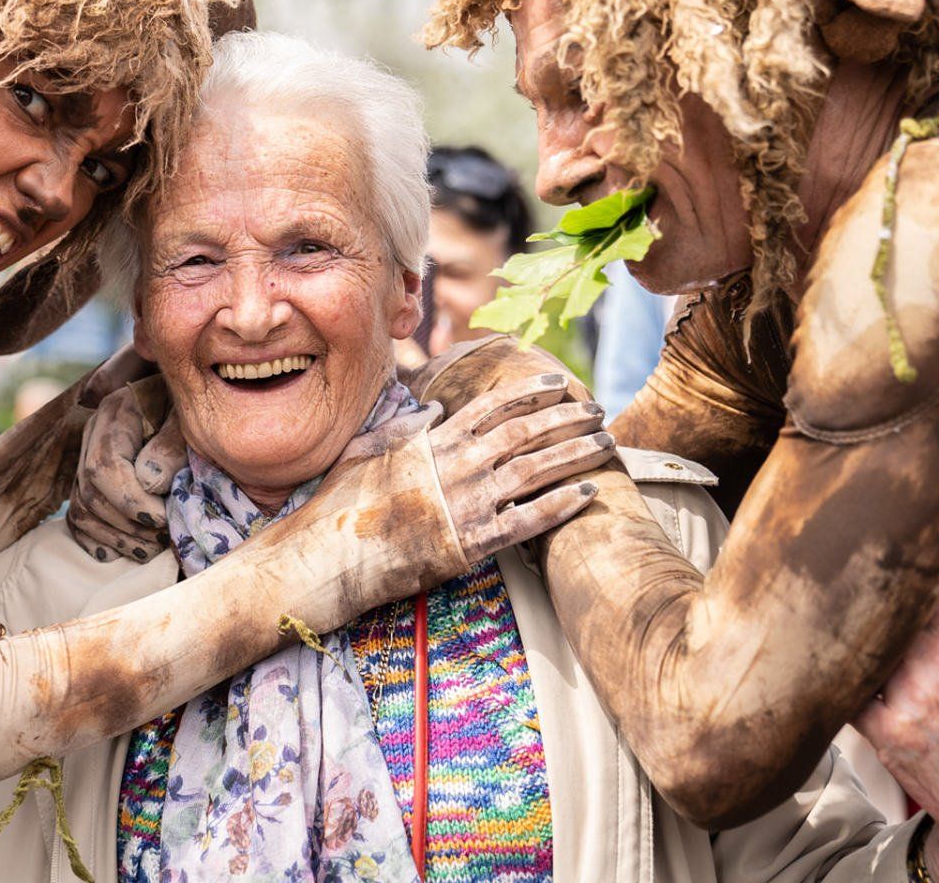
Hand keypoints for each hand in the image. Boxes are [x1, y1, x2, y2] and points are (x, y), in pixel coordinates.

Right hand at [67, 372, 180, 561]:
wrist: (193, 398)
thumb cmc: (197, 408)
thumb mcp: (191, 421)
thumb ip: (172, 447)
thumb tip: (149, 483)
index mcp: (115, 412)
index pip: (104, 466)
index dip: (130, 501)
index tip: (164, 518)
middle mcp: (94, 434)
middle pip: (90, 492)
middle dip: (127, 525)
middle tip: (164, 538)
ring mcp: (88, 456)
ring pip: (82, 509)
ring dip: (116, 538)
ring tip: (152, 549)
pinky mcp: (91, 478)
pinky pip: (78, 517)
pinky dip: (97, 540)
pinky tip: (121, 551)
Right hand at [348, 371, 613, 559]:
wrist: (333, 556)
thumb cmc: (342, 505)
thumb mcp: (364, 450)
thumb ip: (402, 426)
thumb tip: (433, 407)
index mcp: (434, 442)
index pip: (492, 405)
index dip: (530, 390)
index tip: (559, 381)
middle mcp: (458, 465)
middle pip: (525, 432)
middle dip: (566, 417)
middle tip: (596, 411)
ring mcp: (468, 503)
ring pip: (536, 470)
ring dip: (575, 454)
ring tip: (605, 444)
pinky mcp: (474, 542)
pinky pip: (530, 521)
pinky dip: (562, 506)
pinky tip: (588, 494)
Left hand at [855, 593, 938, 882]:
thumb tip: (890, 582)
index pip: (906, 585)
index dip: (883, 588)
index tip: (865, 584)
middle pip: (876, 615)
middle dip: (861, 618)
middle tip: (841, 615)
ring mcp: (914, 694)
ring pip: (859, 650)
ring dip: (849, 653)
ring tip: (842, 653)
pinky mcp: (887, 730)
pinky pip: (845, 692)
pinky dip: (840, 688)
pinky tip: (843, 690)